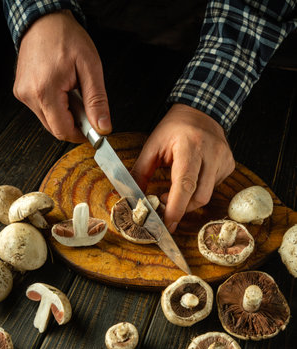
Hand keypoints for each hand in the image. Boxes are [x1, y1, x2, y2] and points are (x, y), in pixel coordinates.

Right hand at [14, 10, 111, 141]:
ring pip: (49, 121)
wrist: (44, 21)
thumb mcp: (90, 68)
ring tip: (72, 92)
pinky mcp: (22, 92)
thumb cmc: (66, 37)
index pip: (63, 131)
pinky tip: (62, 90)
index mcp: (45, 90)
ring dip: (65, 115)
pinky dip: (56, 107)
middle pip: (56, 129)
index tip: (94, 129)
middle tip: (85, 104)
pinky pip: (43, 111)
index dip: (81, 134)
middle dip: (74, 123)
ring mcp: (23, 94)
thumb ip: (97, 101)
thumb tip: (102, 126)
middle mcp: (30, 95)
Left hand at [131, 104, 234, 232]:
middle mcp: (211, 153)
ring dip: (189, 200)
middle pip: (199, 196)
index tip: (167, 223)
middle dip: (181, 208)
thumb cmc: (174, 128)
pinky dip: (200, 190)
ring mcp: (223, 159)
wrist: (200, 111)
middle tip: (164, 203)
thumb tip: (132, 198)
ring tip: (176, 191)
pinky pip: (214, 188)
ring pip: (207, 195)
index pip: (185, 184)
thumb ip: (140, 172)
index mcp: (190, 146)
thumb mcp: (152, 146)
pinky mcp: (229, 165)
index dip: (176, 207)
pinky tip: (193, 177)